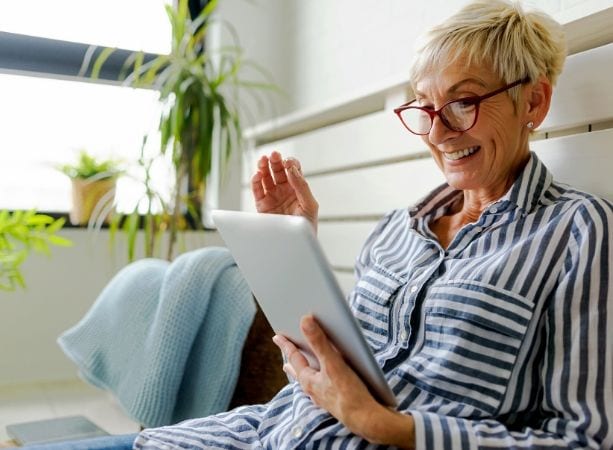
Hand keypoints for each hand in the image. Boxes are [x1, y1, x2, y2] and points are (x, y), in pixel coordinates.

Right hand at [251, 151, 318, 230]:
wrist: (295, 245)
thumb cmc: (307, 226)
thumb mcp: (310, 205)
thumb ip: (302, 186)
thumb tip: (290, 169)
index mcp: (297, 188)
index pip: (293, 170)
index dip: (290, 163)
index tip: (288, 163)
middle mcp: (284, 190)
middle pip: (278, 170)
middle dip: (275, 161)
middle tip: (274, 155)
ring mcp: (272, 197)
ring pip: (266, 177)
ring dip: (263, 167)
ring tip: (262, 160)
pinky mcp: (261, 205)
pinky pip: (257, 190)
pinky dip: (255, 182)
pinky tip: (258, 175)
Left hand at [272, 316, 414, 447]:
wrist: (367, 420)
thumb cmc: (349, 394)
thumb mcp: (333, 364)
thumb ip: (319, 342)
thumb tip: (304, 321)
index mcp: (308, 380)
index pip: (294, 357)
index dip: (286, 345)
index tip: (277, 336)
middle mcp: (314, 390)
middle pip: (300, 370)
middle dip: (294, 360)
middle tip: (285, 354)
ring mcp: (325, 397)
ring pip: (311, 379)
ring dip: (307, 369)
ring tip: (302, 365)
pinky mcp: (337, 401)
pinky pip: (324, 386)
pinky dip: (322, 378)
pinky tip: (327, 380)